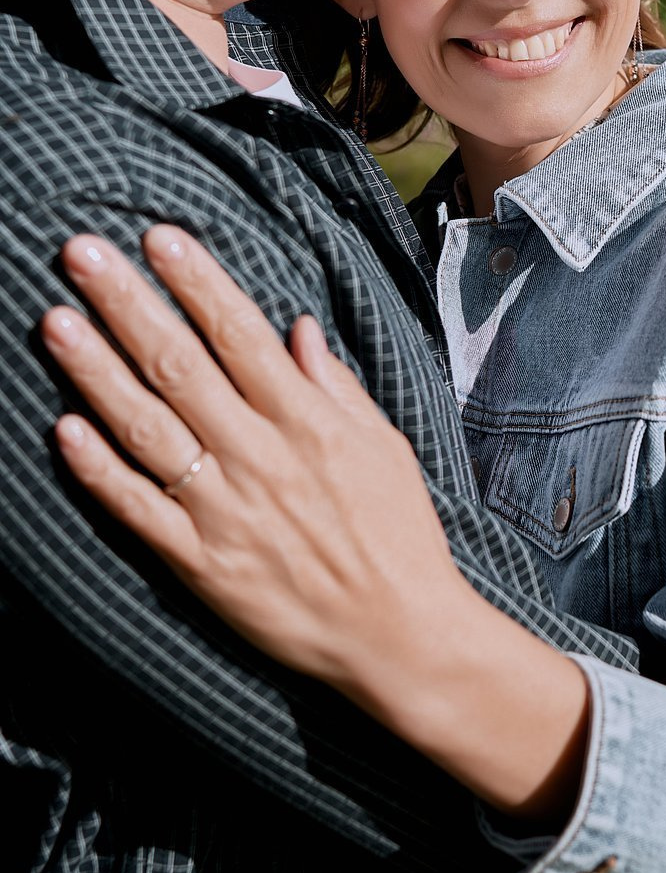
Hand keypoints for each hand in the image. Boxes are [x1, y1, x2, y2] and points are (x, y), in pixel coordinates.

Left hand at [41, 227, 589, 819]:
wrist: (399, 634)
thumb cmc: (400, 536)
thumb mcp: (385, 448)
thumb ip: (336, 388)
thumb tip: (297, 329)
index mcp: (308, 424)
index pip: (240, 335)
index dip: (198, 282)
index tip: (160, 237)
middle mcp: (260, 458)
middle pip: (181, 366)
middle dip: (129, 303)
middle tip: (82, 252)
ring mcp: (224, 511)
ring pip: (148, 428)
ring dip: (96, 371)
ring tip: (56, 320)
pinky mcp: (200, 565)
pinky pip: (140, 510)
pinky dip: (101, 469)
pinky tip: (65, 427)